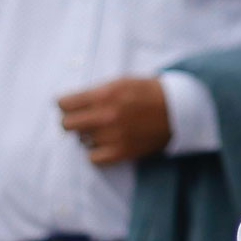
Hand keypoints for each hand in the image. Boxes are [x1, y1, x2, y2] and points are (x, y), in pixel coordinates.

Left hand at [56, 76, 172, 165]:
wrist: (177, 110)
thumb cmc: (148, 92)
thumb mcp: (120, 82)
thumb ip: (94, 92)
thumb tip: (71, 104)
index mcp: (104, 94)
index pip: (63, 104)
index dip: (65, 104)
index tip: (70, 106)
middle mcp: (105, 116)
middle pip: (66, 124)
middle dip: (71, 120)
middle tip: (82, 119)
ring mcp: (112, 136)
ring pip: (80, 140)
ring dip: (88, 135)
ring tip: (103, 129)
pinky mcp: (121, 152)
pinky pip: (92, 158)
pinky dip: (96, 151)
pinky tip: (105, 143)